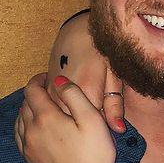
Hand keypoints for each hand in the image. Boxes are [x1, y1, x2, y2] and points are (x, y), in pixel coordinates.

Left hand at [15, 74, 117, 162]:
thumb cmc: (95, 154)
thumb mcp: (93, 119)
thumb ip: (74, 95)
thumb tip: (58, 80)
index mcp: (46, 118)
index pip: (32, 90)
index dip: (38, 79)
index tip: (48, 76)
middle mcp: (31, 131)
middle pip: (25, 104)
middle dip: (34, 93)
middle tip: (48, 90)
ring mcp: (28, 148)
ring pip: (19, 120)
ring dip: (28, 109)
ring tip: (42, 107)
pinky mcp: (30, 161)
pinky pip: (19, 137)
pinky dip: (24, 126)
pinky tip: (34, 127)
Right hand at [46, 11, 124, 132]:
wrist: (78, 31)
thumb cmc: (102, 53)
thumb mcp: (114, 77)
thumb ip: (115, 105)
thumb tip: (118, 130)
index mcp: (87, 93)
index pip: (94, 126)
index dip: (102, 131)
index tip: (108, 128)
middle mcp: (65, 95)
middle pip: (76, 125)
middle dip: (87, 127)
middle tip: (96, 118)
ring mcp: (52, 92)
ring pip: (62, 119)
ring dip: (73, 120)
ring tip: (84, 112)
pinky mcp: (45, 89)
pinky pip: (52, 109)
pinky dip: (62, 112)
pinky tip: (71, 108)